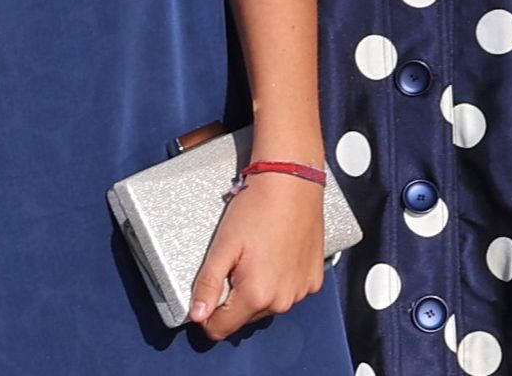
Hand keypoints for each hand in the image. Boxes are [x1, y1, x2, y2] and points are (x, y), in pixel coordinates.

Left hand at [188, 172, 325, 340]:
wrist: (292, 183)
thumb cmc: (259, 208)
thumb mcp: (222, 247)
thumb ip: (207, 285)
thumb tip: (197, 315)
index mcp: (257, 295)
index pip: (221, 329)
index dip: (208, 315)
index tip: (210, 294)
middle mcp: (283, 299)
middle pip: (245, 318)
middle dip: (235, 298)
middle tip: (236, 265)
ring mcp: (301, 290)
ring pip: (268, 306)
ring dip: (258, 290)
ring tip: (257, 257)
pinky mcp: (314, 279)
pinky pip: (289, 292)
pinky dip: (280, 281)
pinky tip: (276, 256)